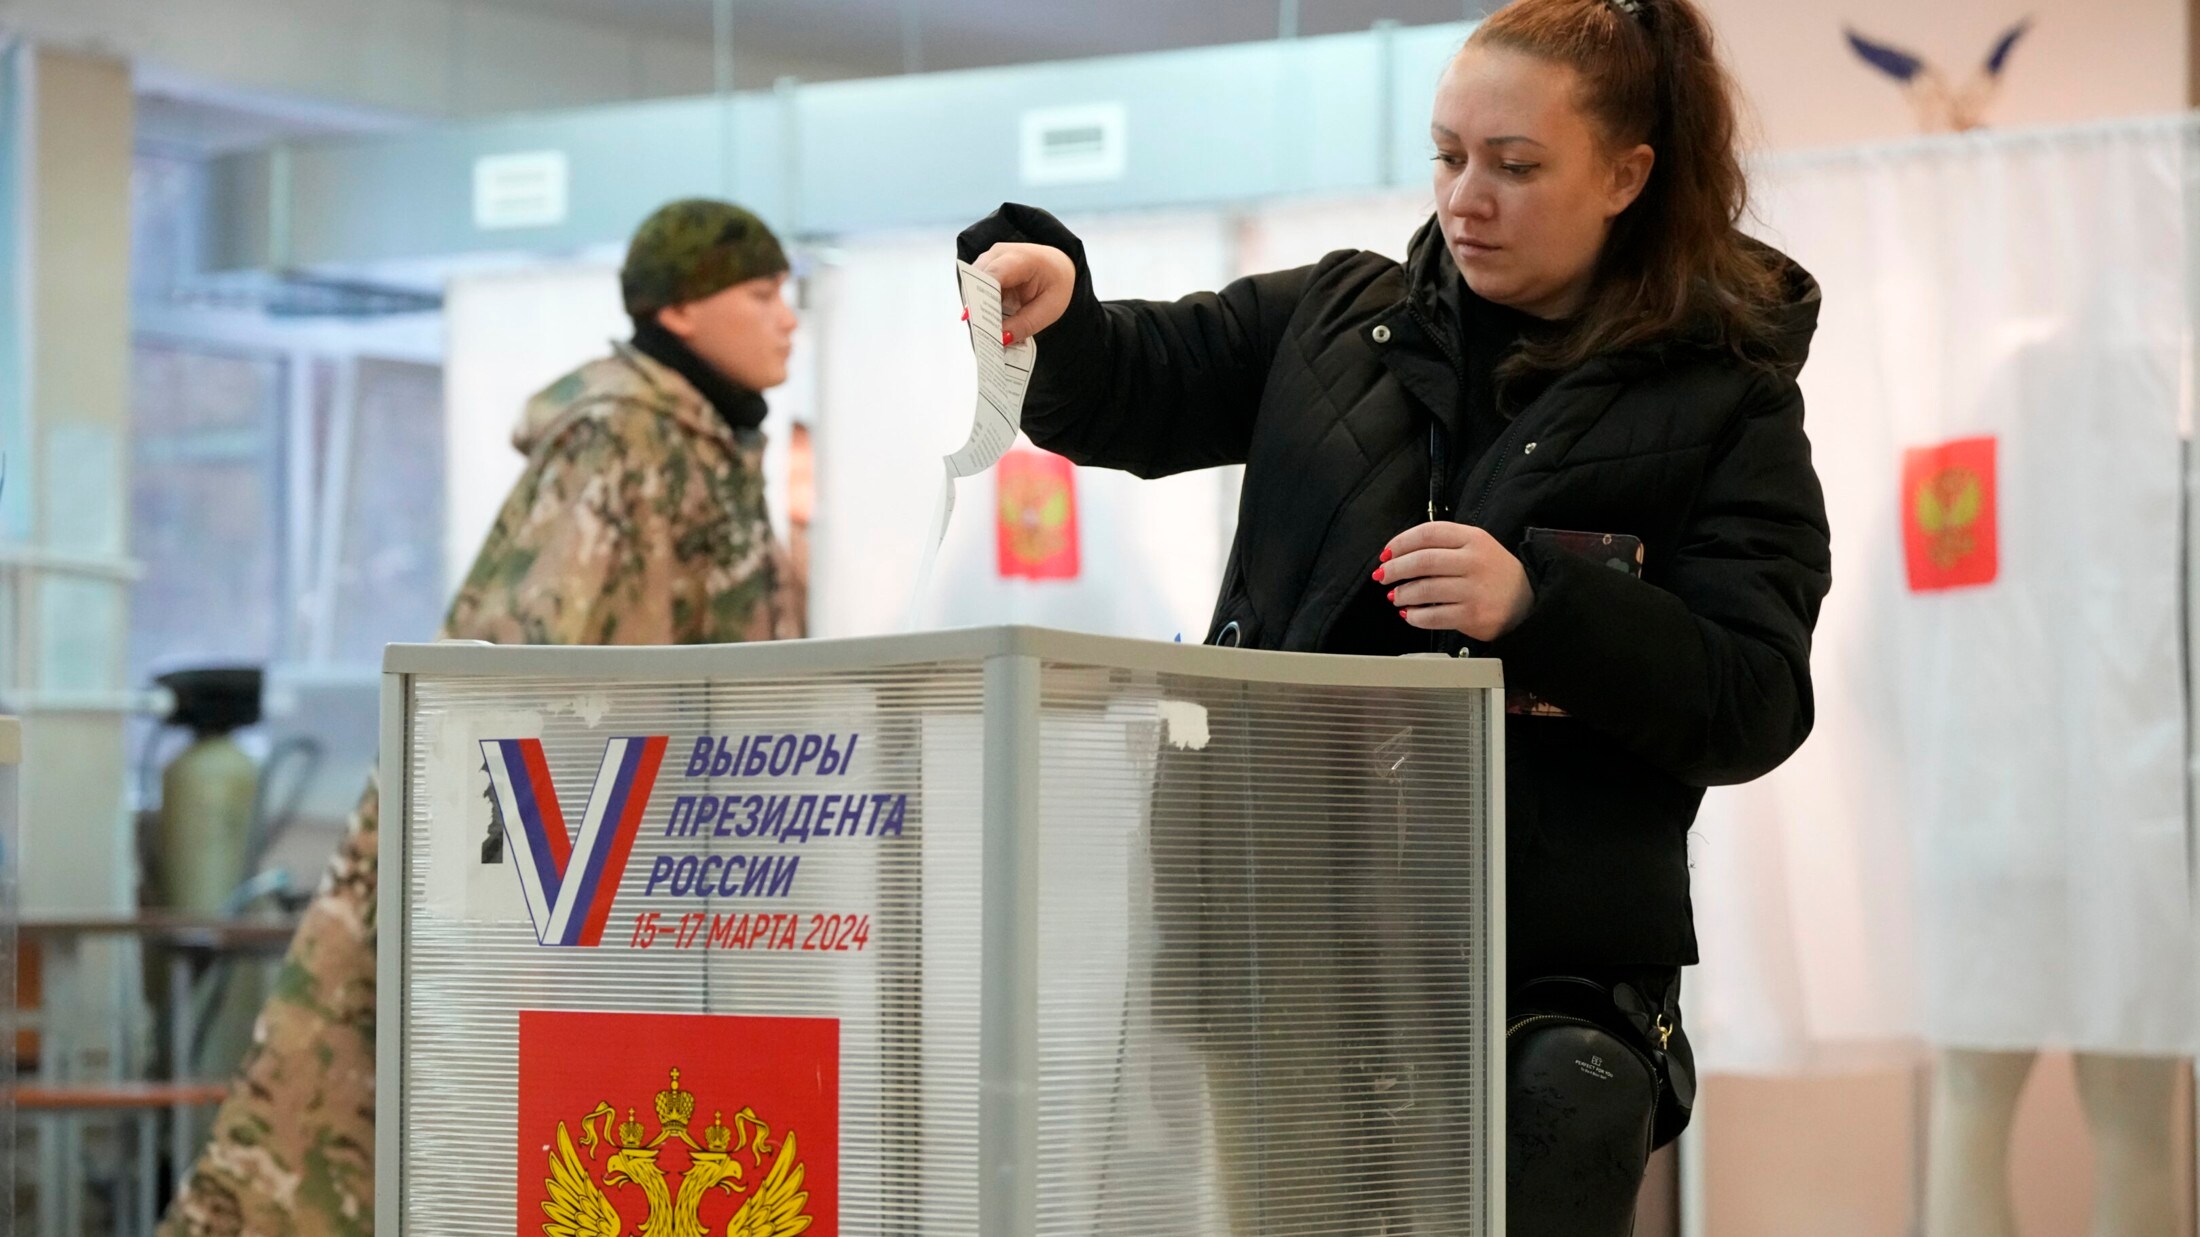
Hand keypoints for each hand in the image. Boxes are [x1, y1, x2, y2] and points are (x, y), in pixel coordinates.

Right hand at [973, 242, 1076, 342]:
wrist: (1056, 265)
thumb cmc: (1055, 283)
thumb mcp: (1049, 310)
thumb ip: (1024, 325)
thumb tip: (999, 339)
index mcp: (1023, 259)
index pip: (993, 275)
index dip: (980, 297)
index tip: (973, 320)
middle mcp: (999, 253)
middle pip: (976, 280)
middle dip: (976, 308)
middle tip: (981, 336)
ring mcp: (988, 259)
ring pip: (971, 286)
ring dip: (976, 309)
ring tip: (985, 332)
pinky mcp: (982, 268)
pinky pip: (974, 289)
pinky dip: (978, 306)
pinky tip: (987, 321)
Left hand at [1377, 522, 1534, 640]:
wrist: (1528, 602)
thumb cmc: (1494, 573)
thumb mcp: (1476, 546)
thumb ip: (1443, 545)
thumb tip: (1397, 555)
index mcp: (1473, 539)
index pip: (1428, 533)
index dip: (1400, 543)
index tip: (1386, 553)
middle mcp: (1474, 562)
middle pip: (1422, 561)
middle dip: (1395, 569)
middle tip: (1382, 576)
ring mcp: (1474, 590)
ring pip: (1424, 590)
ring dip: (1402, 594)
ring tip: (1395, 596)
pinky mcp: (1473, 615)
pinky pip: (1433, 617)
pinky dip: (1414, 617)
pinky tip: (1409, 614)